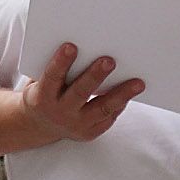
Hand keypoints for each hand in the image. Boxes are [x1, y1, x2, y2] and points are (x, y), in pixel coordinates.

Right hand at [19, 43, 145, 144]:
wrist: (40, 125)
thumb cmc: (45, 92)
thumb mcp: (41, 81)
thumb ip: (57, 68)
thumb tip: (85, 46)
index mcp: (43, 97)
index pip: (52, 77)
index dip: (61, 62)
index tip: (71, 46)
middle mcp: (59, 112)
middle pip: (80, 93)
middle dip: (95, 76)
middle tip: (109, 60)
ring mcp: (76, 125)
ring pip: (101, 108)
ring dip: (121, 94)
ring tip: (138, 83)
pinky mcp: (89, 133)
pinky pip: (108, 118)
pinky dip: (120, 105)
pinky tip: (131, 93)